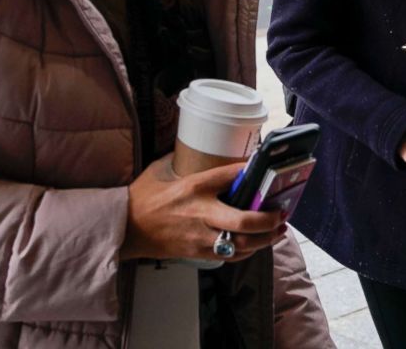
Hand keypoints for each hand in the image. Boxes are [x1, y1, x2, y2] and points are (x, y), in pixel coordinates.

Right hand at [120, 155, 285, 263]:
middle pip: (243, 221)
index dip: (252, 172)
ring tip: (279, 229)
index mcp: (193, 186)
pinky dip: (248, 250)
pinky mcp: (197, 253)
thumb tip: (210, 148)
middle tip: (282, 212)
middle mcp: (200, 212)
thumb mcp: (164, 169)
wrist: (124, 228)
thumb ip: (188, 161)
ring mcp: (200, 236)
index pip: (231, 175)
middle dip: (268, 219)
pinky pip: (230, 256)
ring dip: (265, 239)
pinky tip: (258, 243)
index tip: (267, 168)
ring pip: (241, 244)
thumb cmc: (144, 197)